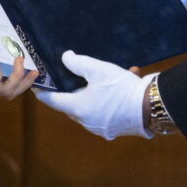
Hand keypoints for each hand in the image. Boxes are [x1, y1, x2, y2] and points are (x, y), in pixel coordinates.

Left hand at [33, 51, 152, 139]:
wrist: (150, 107)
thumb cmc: (121, 88)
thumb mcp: (98, 69)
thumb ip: (78, 62)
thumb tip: (65, 58)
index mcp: (78, 108)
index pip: (52, 100)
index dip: (43, 91)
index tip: (36, 85)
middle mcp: (86, 122)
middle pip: (71, 104)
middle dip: (71, 89)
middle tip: (72, 75)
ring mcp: (100, 128)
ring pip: (90, 106)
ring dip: (93, 92)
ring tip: (107, 76)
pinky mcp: (114, 129)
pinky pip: (104, 111)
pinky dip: (107, 99)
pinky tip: (122, 83)